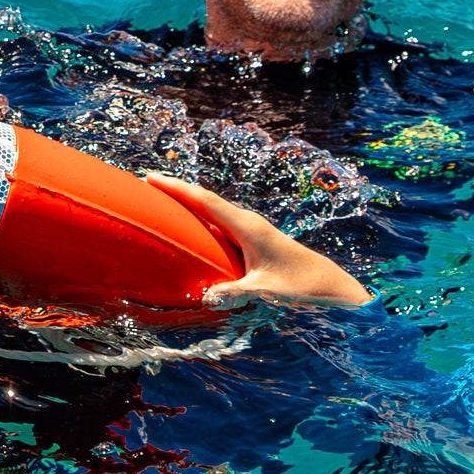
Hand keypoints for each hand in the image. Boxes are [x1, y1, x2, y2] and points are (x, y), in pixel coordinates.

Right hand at [147, 172, 370, 309]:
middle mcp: (247, 221)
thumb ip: (235, 292)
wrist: (326, 283)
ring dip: (188, 200)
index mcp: (247, 227)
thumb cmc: (298, 286)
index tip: (152, 177)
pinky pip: (220, 219)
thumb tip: (205, 296)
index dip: (177, 188)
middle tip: (147, 182)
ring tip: (161, 198)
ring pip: (213, 207)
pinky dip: (200, 214)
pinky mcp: (252, 237)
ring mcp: (250, 228)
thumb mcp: (265, 291)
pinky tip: (190, 221)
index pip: (205, 201)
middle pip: (205, 198)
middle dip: (177, 189)